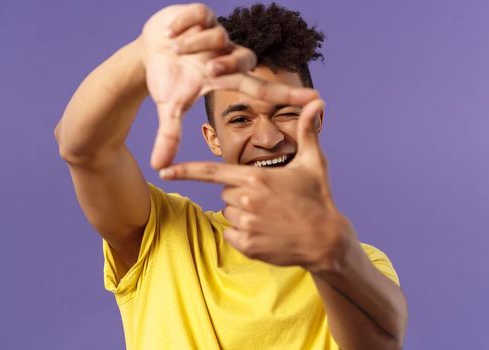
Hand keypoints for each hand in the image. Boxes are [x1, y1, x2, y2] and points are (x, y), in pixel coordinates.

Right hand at [139, 3, 315, 169]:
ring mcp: (216, 33)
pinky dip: (183, 25)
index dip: (288, 95)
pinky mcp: (202, 14)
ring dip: (192, 45)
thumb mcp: (169, 107)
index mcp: (226, 79)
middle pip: (245, 59)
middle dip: (228, 64)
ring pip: (217, 37)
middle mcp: (227, 55)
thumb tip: (159, 167)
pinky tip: (170, 34)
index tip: (317, 100)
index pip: (262, 90)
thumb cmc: (167, 79)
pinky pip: (198, 15)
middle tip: (209, 70)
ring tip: (174, 50)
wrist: (150, 50)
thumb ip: (169, 136)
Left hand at [158, 99, 356, 272]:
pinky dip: (243, 234)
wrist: (326, 240)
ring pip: (228, 212)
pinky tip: (266, 232)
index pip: (210, 172)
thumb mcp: (314, 163)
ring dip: (243, 214)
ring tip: (270, 216)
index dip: (184, 171)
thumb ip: (307, 131)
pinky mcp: (246, 245)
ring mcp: (245, 224)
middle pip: (225, 192)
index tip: (163, 171)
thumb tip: (318, 101)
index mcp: (254, 177)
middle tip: (269, 200)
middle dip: (241, 194)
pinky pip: (231, 233)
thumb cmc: (318, 198)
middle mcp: (246, 200)